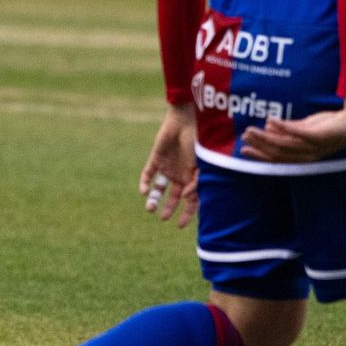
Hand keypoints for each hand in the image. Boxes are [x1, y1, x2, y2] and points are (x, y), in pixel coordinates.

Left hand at [139, 103, 197, 228]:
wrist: (186, 120)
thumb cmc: (198, 141)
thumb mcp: (201, 165)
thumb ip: (196, 182)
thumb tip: (186, 198)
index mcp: (194, 178)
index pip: (191, 201)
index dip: (187, 214)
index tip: (179, 225)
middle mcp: (181, 175)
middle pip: (174, 197)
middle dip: (168, 208)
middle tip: (163, 218)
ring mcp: (168, 167)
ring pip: (159, 188)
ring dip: (155, 199)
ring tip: (150, 208)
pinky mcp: (156, 159)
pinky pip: (149, 174)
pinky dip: (145, 184)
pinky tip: (144, 191)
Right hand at [241, 101, 345, 163]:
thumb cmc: (328, 127)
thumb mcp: (306, 129)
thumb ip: (288, 130)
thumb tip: (267, 127)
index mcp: (302, 156)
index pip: (277, 159)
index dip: (260, 155)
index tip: (244, 150)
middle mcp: (306, 155)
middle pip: (277, 153)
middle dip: (259, 146)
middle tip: (244, 137)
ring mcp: (312, 147)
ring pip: (284, 144)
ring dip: (265, 137)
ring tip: (252, 129)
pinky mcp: (318, 136)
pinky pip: (297, 133)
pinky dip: (282, 127)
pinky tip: (271, 120)